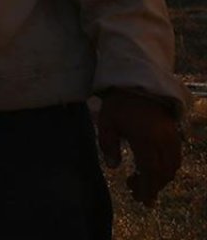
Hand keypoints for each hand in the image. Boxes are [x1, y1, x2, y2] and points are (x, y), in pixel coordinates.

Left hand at [96, 89, 181, 207]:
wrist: (138, 83)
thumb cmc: (118, 104)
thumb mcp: (106, 123)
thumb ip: (108, 145)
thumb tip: (114, 167)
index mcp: (145, 138)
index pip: (150, 170)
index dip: (147, 188)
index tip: (142, 200)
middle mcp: (163, 139)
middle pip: (163, 172)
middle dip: (152, 187)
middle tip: (136, 194)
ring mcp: (172, 136)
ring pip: (172, 166)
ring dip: (160, 179)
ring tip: (141, 183)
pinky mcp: (175, 133)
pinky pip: (176, 157)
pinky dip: (166, 168)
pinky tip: (152, 170)